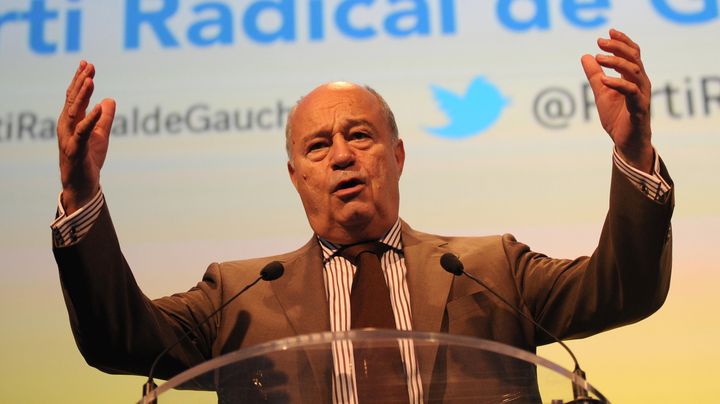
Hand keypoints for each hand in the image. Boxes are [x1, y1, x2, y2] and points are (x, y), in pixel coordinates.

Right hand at [57, 61, 115, 213]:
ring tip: (90, 80)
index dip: (80, 79)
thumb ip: (104, 118)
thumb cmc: (89, 159)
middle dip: (80, 82)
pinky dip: (90, 119)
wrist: (83, 185)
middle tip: (89, 65)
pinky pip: (83, 132)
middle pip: (73, 100)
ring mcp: (69, 137)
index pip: (74, 96)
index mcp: (71, 121)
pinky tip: (98, 107)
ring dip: (82, 95)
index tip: (87, 64)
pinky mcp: (76, 149)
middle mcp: (67, 126)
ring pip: (74, 112)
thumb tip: (109, 99)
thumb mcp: (101, 135)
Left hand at [581, 29, 653, 172]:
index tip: (608, 32)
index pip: (632, 54)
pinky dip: (618, 84)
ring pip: (634, 72)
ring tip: (599, 58)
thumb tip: (585, 56)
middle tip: (600, 42)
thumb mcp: (601, 93)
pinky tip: (604, 80)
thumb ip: (595, 76)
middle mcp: (641, 84)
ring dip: (616, 63)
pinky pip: (631, 92)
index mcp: (634, 78)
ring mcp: (642, 95)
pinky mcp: (639, 109)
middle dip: (618, 48)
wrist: (625, 143)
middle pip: (634, 58)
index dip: (622, 41)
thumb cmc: (617, 118)